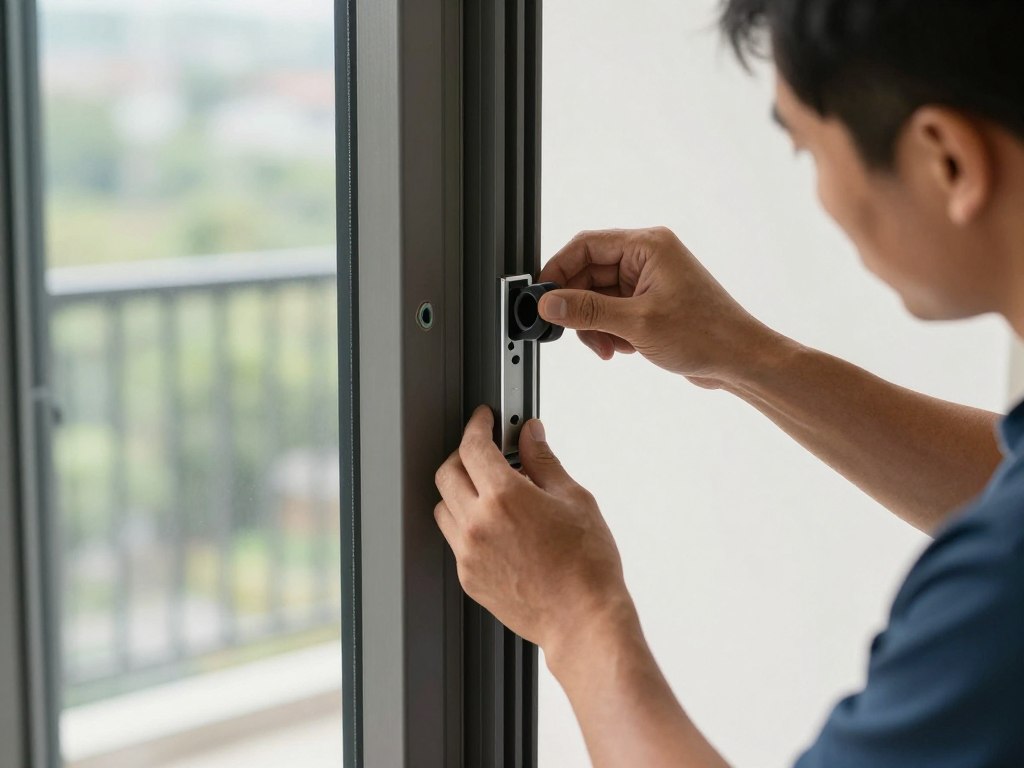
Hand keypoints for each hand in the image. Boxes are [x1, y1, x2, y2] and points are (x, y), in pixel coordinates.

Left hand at [434, 406, 633, 654]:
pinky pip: (454, 539)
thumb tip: (531, 435)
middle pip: (447, 473)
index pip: (472, 446)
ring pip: (444, 507)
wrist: (583, 619)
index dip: (477, 426)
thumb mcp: (574, 499)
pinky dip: (466, 523)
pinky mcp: (469, 577)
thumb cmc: (587, 565)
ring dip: (460, 490)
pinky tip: (495, 525)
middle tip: (485, 451)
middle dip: (463, 455)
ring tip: (491, 491)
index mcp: (504, 497)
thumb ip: (544, 461)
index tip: (484, 420)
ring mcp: (468, 553)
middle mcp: (478, 523)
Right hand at [538, 226, 776, 387]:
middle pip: (588, 273)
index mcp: (647, 246)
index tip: (542, 297)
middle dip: (579, 307)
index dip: (558, 270)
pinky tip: (622, 350)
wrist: (741, 361)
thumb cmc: (706, 334)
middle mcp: (647, 257)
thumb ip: (588, 311)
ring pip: (598, 297)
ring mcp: (649, 281)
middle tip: (573, 333)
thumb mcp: (638, 323)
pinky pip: (613, 312)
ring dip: (594, 326)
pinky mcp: (650, 304)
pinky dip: (609, 332)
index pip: (586, 245)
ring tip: (607, 348)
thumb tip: (548, 303)